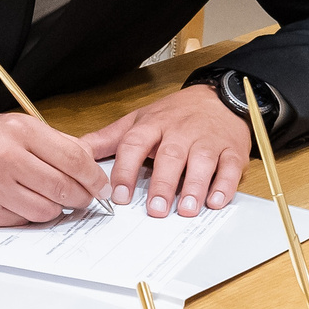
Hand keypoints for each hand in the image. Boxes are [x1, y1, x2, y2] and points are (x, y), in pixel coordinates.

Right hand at [0, 108, 107, 227]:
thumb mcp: (15, 126)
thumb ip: (54, 142)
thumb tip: (91, 165)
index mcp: (18, 130)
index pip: (73, 158)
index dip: (95, 176)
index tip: (102, 185)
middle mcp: (6, 157)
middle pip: (64, 187)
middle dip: (82, 197)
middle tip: (84, 197)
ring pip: (48, 210)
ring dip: (57, 208)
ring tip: (49, 196)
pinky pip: (25, 220)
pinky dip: (31, 214)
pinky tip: (23, 200)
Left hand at [79, 85, 250, 218]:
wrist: (219, 97)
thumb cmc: (174, 114)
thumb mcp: (138, 120)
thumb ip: (108, 139)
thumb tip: (75, 151)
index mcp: (152, 124)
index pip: (135, 144)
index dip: (125, 169)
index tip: (119, 195)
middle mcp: (180, 131)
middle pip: (170, 155)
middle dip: (162, 183)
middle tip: (155, 211)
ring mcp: (207, 140)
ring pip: (201, 161)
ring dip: (194, 186)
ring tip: (186, 209)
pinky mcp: (232, 150)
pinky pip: (230, 167)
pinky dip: (225, 185)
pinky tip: (215, 201)